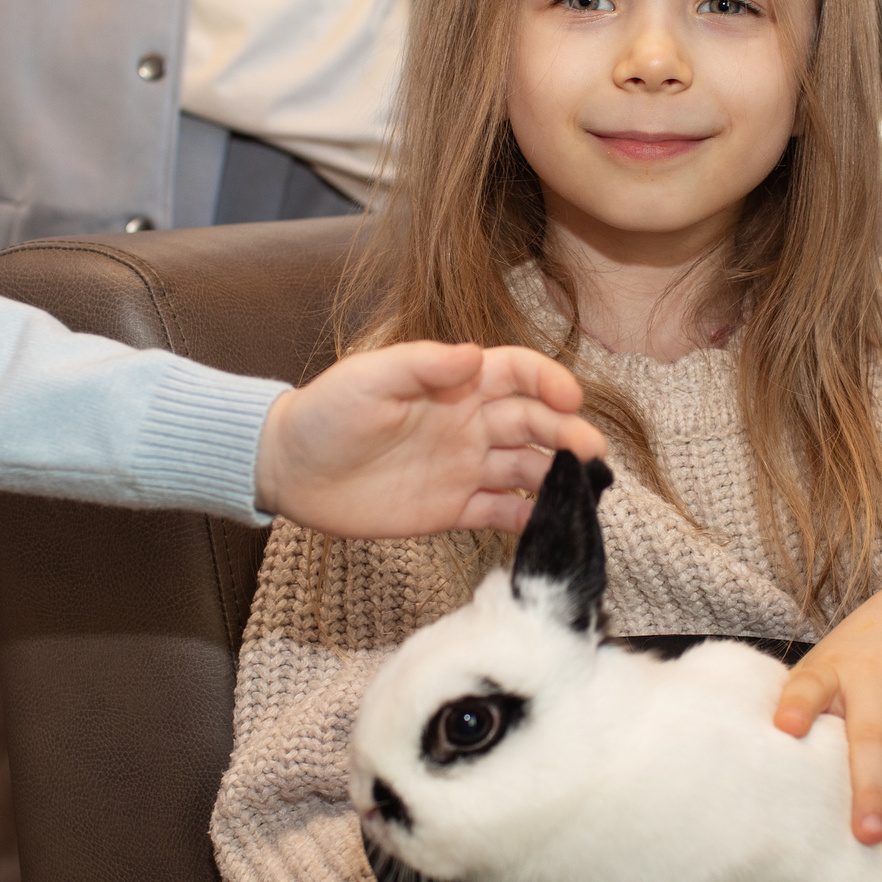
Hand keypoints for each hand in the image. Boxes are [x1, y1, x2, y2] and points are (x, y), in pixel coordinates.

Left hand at [253, 342, 605, 537]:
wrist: (290, 470)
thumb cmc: (326, 413)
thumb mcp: (369, 379)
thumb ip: (422, 365)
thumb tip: (473, 355)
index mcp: (456, 384)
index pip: (517, 373)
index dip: (548, 381)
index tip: (570, 399)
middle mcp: (470, 423)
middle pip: (533, 423)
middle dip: (567, 433)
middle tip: (591, 453)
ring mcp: (464, 467)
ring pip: (527, 468)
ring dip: (558, 476)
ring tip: (584, 490)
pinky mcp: (452, 508)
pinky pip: (501, 513)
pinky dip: (529, 519)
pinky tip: (550, 527)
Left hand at [776, 574, 881, 861]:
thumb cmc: (857, 655)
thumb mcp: (824, 664)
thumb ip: (804, 708)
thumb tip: (771, 771)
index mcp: (832, 669)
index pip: (810, 685)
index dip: (798, 705)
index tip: (785, 728)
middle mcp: (875, 677)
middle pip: (873, 737)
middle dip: (871, 789)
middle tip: (865, 837)